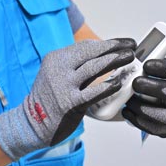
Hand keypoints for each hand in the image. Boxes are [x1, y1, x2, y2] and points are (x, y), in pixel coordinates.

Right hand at [0, 38, 135, 159]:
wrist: (33, 122)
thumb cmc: (50, 98)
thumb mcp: (56, 73)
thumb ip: (75, 65)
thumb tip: (104, 56)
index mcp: (55, 58)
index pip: (85, 46)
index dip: (107, 43)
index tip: (122, 42)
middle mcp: (58, 69)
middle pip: (91, 52)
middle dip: (114, 47)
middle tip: (132, 45)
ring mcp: (64, 85)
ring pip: (94, 67)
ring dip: (115, 60)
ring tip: (130, 57)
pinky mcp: (70, 103)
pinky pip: (93, 92)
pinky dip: (108, 86)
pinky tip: (119, 83)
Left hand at [123, 58, 165, 137]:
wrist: (158, 97)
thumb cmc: (156, 78)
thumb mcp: (156, 66)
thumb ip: (148, 63)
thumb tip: (133, 59)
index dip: (164, 68)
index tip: (146, 65)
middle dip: (155, 89)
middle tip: (136, 83)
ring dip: (144, 108)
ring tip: (129, 100)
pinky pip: (156, 129)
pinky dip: (139, 121)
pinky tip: (127, 112)